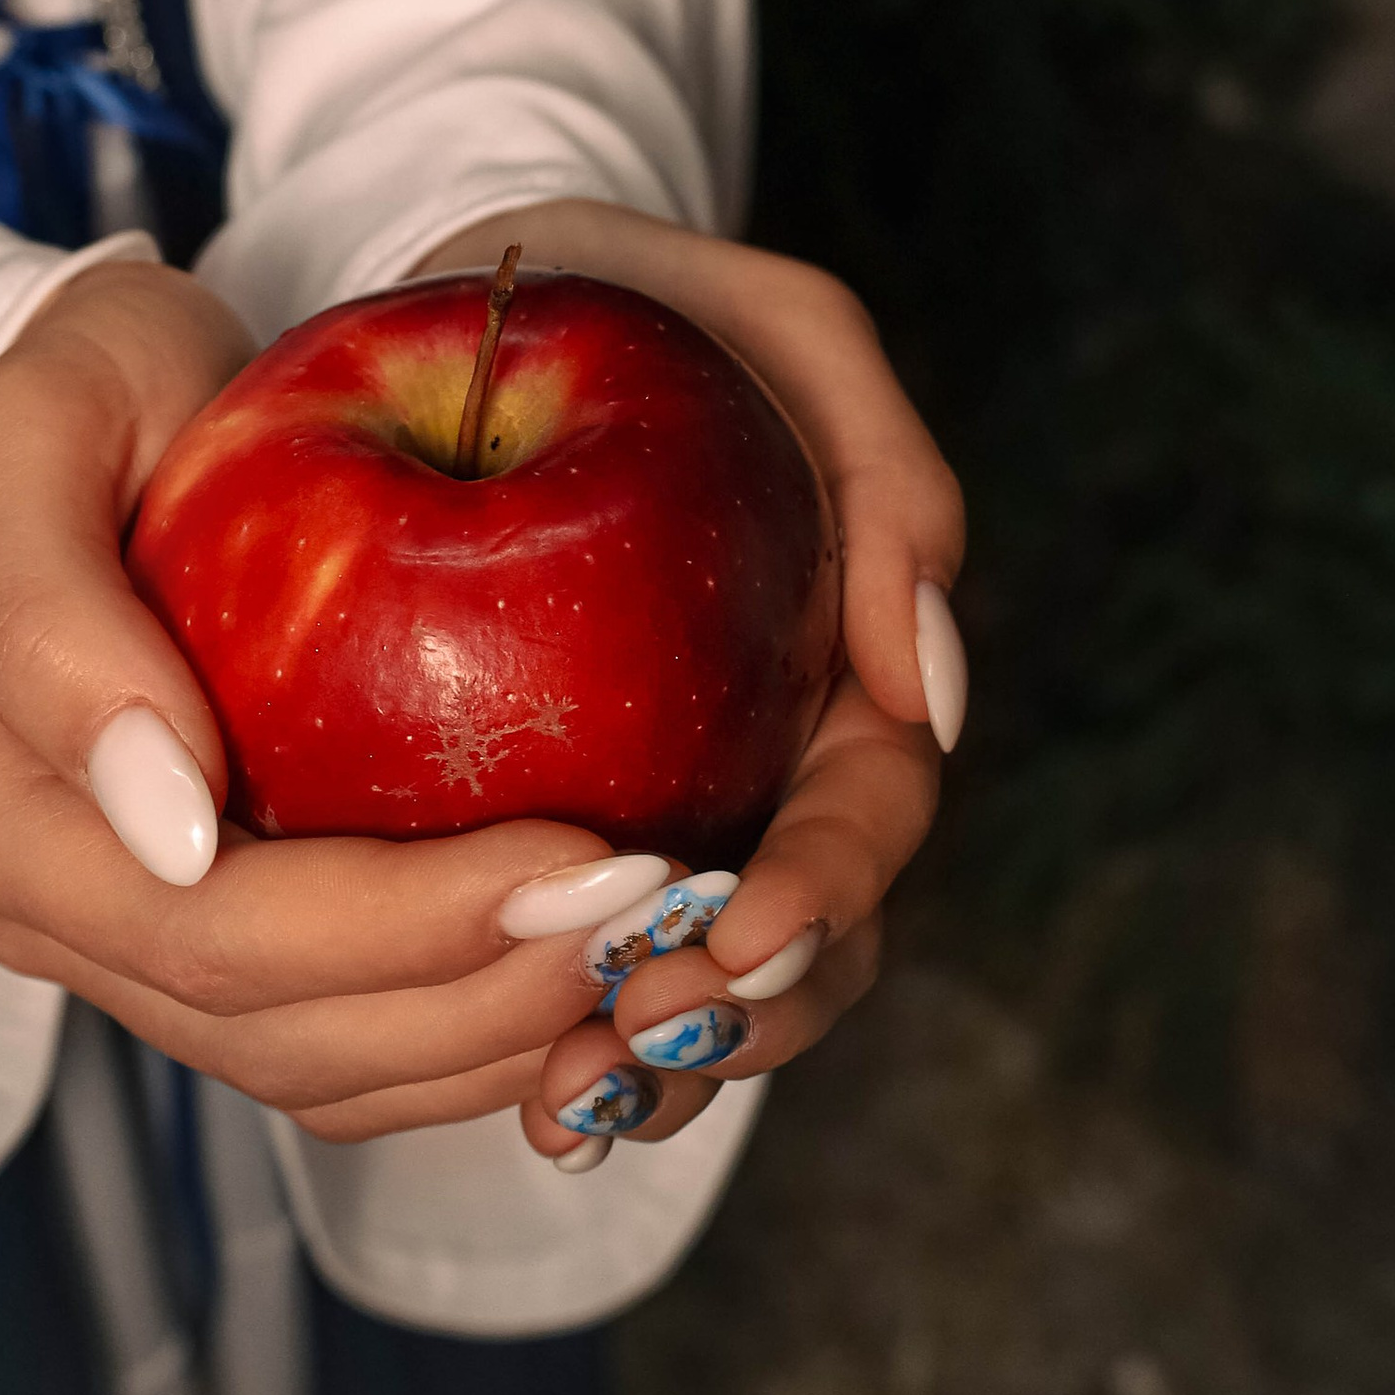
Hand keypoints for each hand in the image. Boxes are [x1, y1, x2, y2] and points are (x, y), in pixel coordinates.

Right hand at [0, 251, 655, 1133]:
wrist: (125, 408)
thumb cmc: (88, 387)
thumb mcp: (31, 425)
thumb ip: (48, 613)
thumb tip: (165, 821)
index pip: (207, 926)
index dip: (400, 923)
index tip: (580, 851)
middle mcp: (43, 913)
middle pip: (276, 1028)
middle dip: (482, 989)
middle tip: (657, 908)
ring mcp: (132, 950)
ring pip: (325, 1071)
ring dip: (501, 1035)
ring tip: (654, 944)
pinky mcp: (223, 956)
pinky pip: (357, 1050)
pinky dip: (484, 1033)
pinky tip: (600, 967)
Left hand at [418, 201, 966, 1169]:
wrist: (460, 307)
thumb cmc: (631, 295)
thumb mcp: (766, 315)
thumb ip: (882, 459)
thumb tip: (934, 688)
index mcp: (843, 665)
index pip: (868, 810)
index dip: (822, 887)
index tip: (740, 924)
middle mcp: (769, 763)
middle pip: (805, 944)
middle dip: (743, 1010)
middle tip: (648, 1027)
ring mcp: (667, 815)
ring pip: (701, 994)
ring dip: (658, 1066)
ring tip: (574, 1099)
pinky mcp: (543, 841)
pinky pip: (567, 980)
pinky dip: (554, 1049)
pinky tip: (516, 1099)